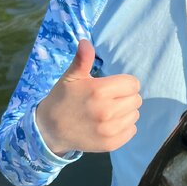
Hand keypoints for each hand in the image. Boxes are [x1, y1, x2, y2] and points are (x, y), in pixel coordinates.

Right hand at [36, 40, 141, 154]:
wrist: (50, 129)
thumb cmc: (63, 98)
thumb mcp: (71, 77)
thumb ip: (82, 60)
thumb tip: (85, 42)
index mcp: (99, 91)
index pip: (133, 84)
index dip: (124, 83)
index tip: (111, 87)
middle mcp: (107, 111)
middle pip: (136, 99)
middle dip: (125, 97)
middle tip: (109, 99)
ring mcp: (109, 129)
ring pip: (135, 115)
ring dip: (125, 112)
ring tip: (108, 112)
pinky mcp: (111, 144)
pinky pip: (132, 130)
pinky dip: (124, 127)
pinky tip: (109, 124)